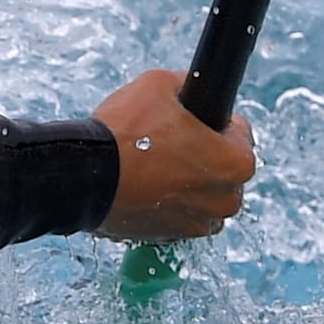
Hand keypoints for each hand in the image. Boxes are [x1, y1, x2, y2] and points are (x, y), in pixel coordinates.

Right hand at [92, 70, 257, 241]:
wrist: (82, 175)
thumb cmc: (124, 131)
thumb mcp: (158, 85)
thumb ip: (186, 85)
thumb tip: (190, 89)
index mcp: (236, 163)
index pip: (240, 135)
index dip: (214, 123)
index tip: (191, 122)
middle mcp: (226, 200)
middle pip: (224, 170)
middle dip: (203, 157)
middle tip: (169, 141)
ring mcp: (198, 225)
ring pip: (203, 197)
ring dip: (188, 183)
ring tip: (153, 165)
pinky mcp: (170, 239)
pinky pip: (179, 217)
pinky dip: (167, 204)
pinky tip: (144, 185)